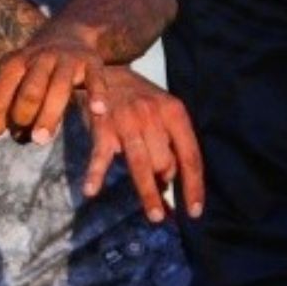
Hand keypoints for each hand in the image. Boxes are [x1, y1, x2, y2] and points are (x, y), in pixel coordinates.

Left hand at [0, 27, 103, 145]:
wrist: (67, 32)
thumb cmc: (36, 68)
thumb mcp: (17, 76)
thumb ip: (11, 103)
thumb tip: (11, 135)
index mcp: (15, 64)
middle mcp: (39, 59)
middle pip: (30, 92)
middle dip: (24, 117)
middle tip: (28, 137)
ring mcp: (66, 60)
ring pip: (59, 88)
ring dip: (49, 116)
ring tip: (41, 140)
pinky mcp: (91, 62)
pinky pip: (95, 79)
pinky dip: (97, 95)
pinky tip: (98, 111)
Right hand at [81, 66, 203, 222]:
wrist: (108, 70)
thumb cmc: (140, 99)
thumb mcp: (163, 112)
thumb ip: (170, 143)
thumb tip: (171, 183)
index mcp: (174, 112)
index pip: (190, 155)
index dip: (193, 186)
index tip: (194, 211)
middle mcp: (153, 116)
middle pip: (165, 163)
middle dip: (164, 181)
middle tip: (160, 191)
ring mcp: (127, 121)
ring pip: (141, 165)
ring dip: (149, 193)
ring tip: (155, 216)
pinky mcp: (102, 126)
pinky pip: (101, 156)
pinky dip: (95, 174)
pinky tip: (91, 191)